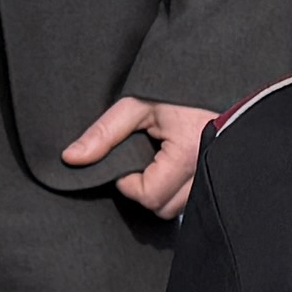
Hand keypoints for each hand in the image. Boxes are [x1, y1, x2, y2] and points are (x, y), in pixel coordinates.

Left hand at [62, 95, 220, 220]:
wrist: (215, 82)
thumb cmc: (179, 91)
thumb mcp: (137, 103)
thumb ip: (104, 132)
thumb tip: (71, 158)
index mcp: (188, 154)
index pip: (148, 196)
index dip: (129, 182)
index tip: (130, 158)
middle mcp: (207, 172)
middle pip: (163, 209)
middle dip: (145, 190)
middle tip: (144, 161)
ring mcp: (217, 178)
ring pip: (177, 209)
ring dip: (162, 193)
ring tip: (160, 164)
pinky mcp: (221, 179)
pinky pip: (193, 202)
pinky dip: (178, 192)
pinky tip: (174, 171)